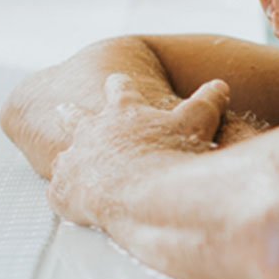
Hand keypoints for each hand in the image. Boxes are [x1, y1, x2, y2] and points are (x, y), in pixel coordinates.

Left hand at [49, 74, 230, 227]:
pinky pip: (59, 191)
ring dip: (67, 155)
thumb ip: (208, 100)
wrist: (144, 193)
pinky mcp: (63, 190)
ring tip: (65, 158)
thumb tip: (219, 85)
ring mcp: (73, 160)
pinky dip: (66, 194)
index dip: (119, 84)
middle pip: (74, 115)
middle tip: (62, 107)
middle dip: (71, 112)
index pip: (119, 87)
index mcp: (122, 109)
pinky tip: (71, 199)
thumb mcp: (199, 120)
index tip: (117, 79)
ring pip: (63, 154)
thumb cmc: (171, 153)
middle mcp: (90, 130)